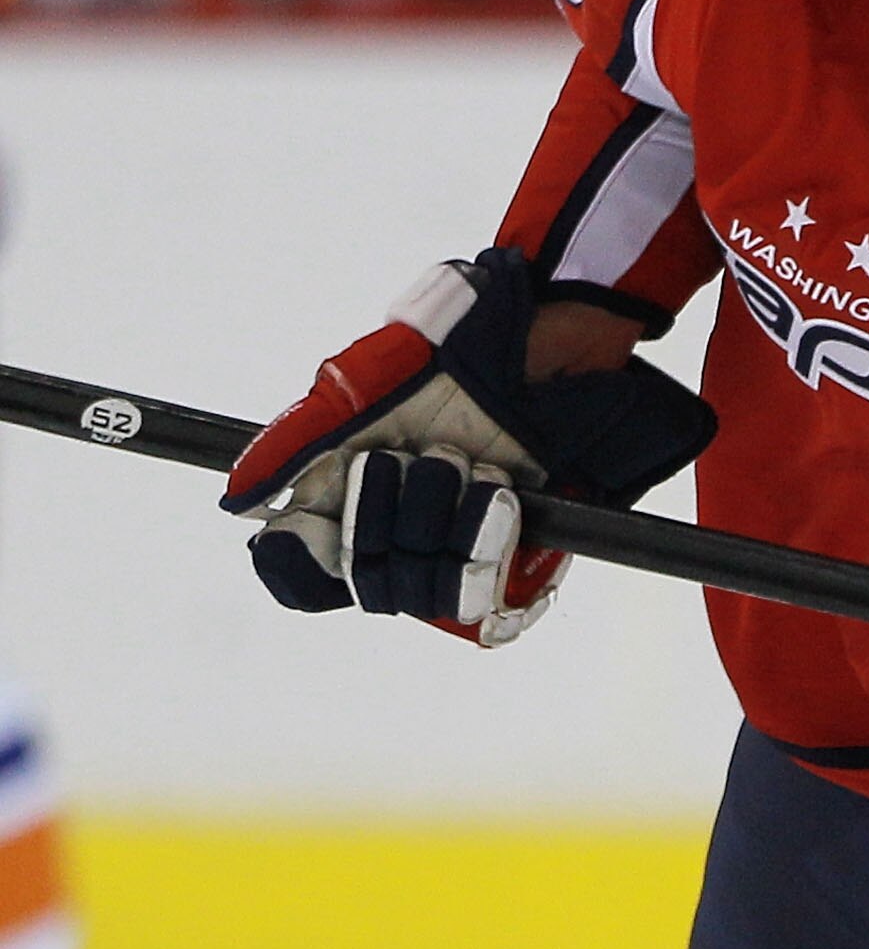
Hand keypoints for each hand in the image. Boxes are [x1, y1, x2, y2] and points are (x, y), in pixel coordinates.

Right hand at [223, 251, 713, 646]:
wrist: (550, 352)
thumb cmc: (454, 354)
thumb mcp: (362, 387)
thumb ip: (294, 441)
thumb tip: (237, 500)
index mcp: (343, 494)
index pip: (300, 574)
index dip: (301, 567)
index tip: (316, 532)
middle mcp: (394, 530)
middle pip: (366, 584)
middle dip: (391, 519)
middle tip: (423, 456)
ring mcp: (450, 549)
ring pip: (422, 591)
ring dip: (446, 522)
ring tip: (476, 467)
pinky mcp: (507, 559)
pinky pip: (483, 596)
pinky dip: (489, 543)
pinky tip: (501, 497)